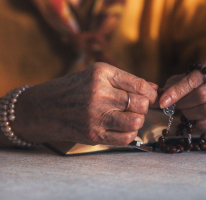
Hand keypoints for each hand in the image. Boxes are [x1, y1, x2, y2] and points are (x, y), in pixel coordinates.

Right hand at [11, 63, 157, 145]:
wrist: (44, 108)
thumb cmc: (75, 89)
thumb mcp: (97, 75)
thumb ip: (127, 81)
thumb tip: (155, 88)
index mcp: (102, 73)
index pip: (140, 85)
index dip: (150, 93)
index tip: (149, 96)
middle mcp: (99, 93)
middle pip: (140, 104)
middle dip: (143, 106)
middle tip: (136, 107)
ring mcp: (95, 115)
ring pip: (136, 121)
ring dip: (138, 120)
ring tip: (130, 117)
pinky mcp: (93, 134)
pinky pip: (125, 138)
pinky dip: (130, 134)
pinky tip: (123, 128)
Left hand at [158, 59, 205, 131]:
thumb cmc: (201, 82)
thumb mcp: (189, 75)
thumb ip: (173, 84)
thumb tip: (154, 97)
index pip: (193, 79)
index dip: (176, 91)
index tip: (162, 102)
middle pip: (201, 95)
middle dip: (183, 104)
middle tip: (174, 106)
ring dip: (190, 114)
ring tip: (186, 111)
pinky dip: (200, 123)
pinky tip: (196, 118)